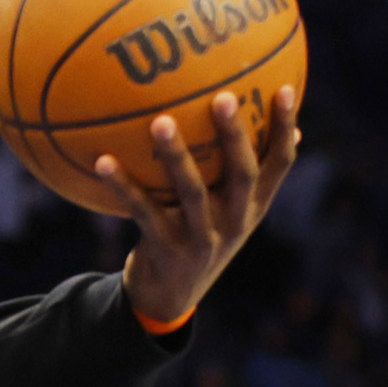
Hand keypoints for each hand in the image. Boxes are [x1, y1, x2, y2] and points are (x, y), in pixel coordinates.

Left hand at [94, 85, 299, 321]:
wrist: (169, 297)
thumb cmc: (198, 238)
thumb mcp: (228, 212)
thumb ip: (244, 177)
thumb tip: (284, 129)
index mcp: (253, 207)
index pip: (279, 165)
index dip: (284, 129)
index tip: (283, 89)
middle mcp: (234, 222)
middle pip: (241, 174)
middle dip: (235, 136)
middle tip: (223, 97)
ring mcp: (202, 238)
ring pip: (192, 192)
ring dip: (175, 155)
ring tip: (159, 121)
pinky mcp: (166, 249)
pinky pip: (142, 211)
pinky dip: (122, 186)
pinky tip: (103, 160)